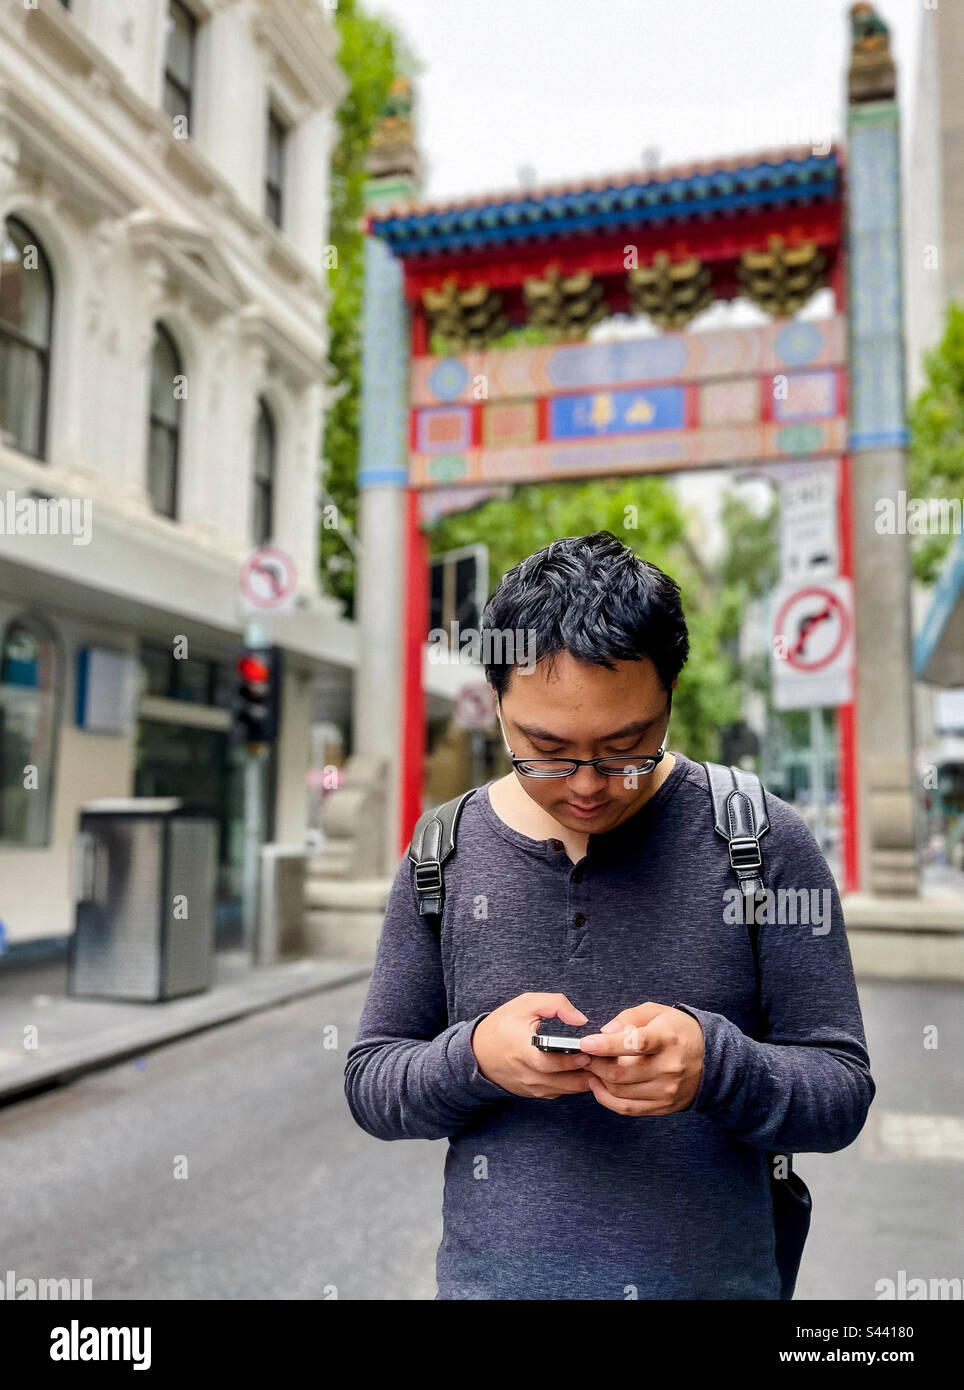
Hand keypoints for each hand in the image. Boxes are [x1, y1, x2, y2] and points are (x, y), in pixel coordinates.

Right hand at [472, 993, 594, 1098]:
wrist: (477, 1052)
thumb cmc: (502, 1025)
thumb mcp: (525, 1004)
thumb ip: (555, 1004)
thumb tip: (581, 1019)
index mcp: (522, 1051)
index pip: (550, 1063)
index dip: (571, 1060)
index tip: (588, 1051)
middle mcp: (527, 1074)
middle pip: (564, 1081)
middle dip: (587, 1071)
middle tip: (604, 1060)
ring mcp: (530, 1087)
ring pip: (565, 1090)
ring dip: (583, 1079)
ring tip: (599, 1065)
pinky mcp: (533, 1093)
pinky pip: (558, 1092)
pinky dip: (572, 1084)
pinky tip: (583, 1071)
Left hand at [577, 1002, 704, 1115]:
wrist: (712, 1059)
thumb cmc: (678, 1031)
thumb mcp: (657, 1012)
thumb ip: (629, 1017)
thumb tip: (605, 1032)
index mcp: (667, 1039)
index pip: (635, 1044)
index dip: (606, 1045)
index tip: (586, 1043)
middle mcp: (669, 1067)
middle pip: (621, 1073)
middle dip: (595, 1064)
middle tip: (583, 1055)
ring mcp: (667, 1090)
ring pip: (620, 1092)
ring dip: (599, 1080)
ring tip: (591, 1068)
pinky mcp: (663, 1106)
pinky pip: (627, 1108)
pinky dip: (607, 1098)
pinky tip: (600, 1085)